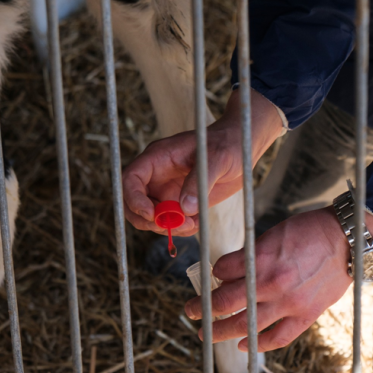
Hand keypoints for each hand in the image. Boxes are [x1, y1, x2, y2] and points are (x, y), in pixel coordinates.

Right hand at [122, 89, 283, 235]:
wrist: (241, 149)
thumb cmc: (228, 144)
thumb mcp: (217, 158)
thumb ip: (200, 181)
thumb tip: (185, 208)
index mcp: (158, 158)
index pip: (131, 179)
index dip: (134, 199)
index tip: (152, 215)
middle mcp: (157, 176)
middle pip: (133, 203)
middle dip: (147, 220)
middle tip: (170, 226)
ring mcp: (167, 190)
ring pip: (150, 217)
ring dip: (166, 227)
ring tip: (191, 223)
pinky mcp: (180, 202)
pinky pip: (170, 221)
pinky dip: (180, 228)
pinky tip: (197, 222)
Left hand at [184, 208, 372, 351]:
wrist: (348, 239)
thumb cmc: (309, 231)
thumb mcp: (273, 234)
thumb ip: (251, 255)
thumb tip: (227, 271)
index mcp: (262, 257)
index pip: (223, 271)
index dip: (214, 273)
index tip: (211, 276)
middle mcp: (272, 282)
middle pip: (226, 302)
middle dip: (203, 308)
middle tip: (190, 310)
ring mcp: (289, 302)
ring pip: (246, 324)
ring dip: (221, 331)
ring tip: (206, 334)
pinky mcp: (306, 315)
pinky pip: (278, 337)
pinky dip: (258, 343)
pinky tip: (243, 345)